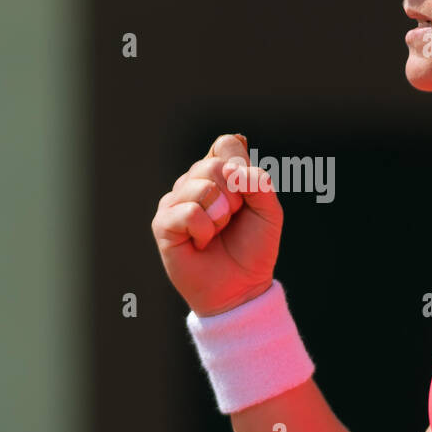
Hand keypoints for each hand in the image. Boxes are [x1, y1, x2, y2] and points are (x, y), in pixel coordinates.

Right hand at [151, 133, 283, 316]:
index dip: (240, 165)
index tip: (247, 193)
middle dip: (234, 197)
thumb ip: (259, 182)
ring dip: (221, 216)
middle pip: (213, 165)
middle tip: (232, 219)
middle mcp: (194, 183)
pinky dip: (205, 230)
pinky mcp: (163, 223)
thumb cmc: (253, 249)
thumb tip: (234, 165)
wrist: (242, 287)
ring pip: (201, 188)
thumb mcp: (269, 212)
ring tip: (217, 233)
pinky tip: (202, 242)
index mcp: (219, 175)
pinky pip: (189, 212)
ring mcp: (175, 201)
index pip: (225, 144)